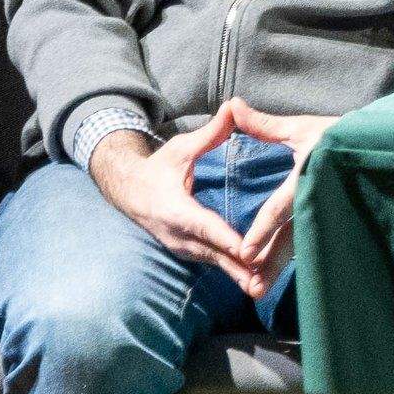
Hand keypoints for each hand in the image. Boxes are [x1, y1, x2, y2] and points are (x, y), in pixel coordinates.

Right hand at [87, 104, 269, 295]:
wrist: (130, 192)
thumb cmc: (159, 167)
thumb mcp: (181, 148)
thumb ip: (210, 133)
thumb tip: (234, 106)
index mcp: (175, 210)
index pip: (205, 226)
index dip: (225, 239)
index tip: (246, 250)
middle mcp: (179, 235)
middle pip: (213, 253)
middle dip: (238, 267)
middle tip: (263, 281)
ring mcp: (182, 247)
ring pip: (215, 263)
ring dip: (237, 275)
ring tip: (263, 287)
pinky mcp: (189, 253)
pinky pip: (214, 264)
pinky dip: (233, 272)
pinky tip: (255, 281)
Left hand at [226, 106, 340, 285]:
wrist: (381, 143)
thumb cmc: (339, 133)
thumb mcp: (303, 128)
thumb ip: (265, 125)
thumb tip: (233, 106)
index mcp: (310, 174)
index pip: (282, 207)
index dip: (263, 230)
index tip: (245, 251)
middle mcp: (319, 197)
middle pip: (291, 236)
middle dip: (270, 261)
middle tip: (251, 286)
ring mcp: (329, 210)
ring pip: (300, 243)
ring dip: (279, 265)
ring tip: (259, 289)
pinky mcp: (333, 217)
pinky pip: (311, 239)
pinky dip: (293, 257)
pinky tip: (278, 274)